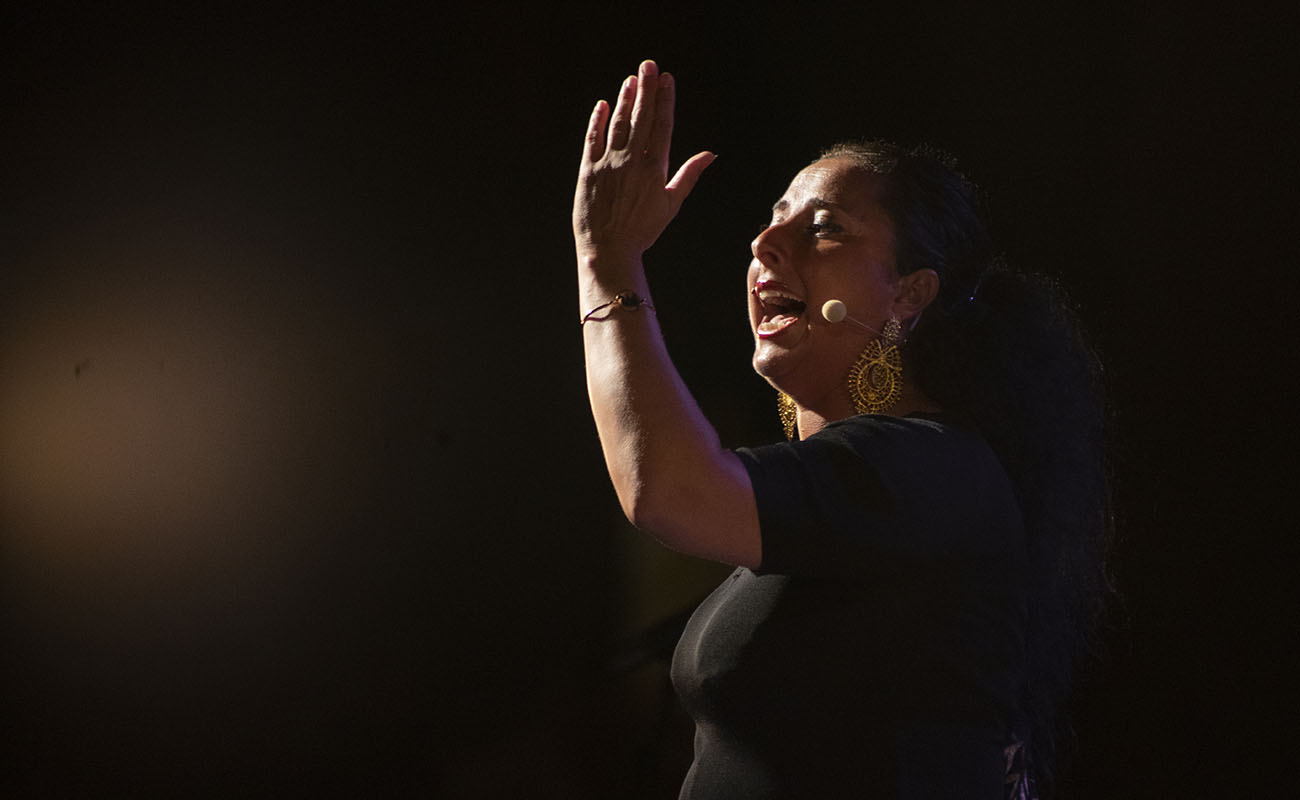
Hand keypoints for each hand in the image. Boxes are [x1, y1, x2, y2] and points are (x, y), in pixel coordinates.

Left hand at [572, 60, 714, 263]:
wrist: (608, 250)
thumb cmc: (642, 231)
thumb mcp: (671, 204)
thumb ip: (689, 175)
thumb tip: (710, 154)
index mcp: (655, 169)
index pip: (662, 125)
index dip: (665, 100)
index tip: (667, 79)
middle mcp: (632, 161)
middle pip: (641, 117)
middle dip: (646, 89)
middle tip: (649, 65)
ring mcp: (609, 164)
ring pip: (618, 123)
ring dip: (625, 99)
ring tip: (631, 79)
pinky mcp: (588, 170)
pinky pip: (592, 139)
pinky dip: (598, 121)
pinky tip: (603, 105)